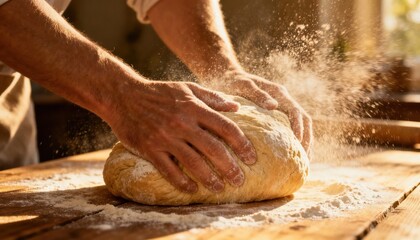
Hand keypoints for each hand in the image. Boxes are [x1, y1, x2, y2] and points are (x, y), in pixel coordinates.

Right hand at [105, 79, 256, 192]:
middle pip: (213, 149)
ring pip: (193, 163)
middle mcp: (182, 123)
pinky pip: (169, 170)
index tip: (252, 158)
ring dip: (209, 178)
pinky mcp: (150, 148)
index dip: (242, 144)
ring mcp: (165, 137)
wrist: (123, 96)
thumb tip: (236, 107)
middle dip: (230, 167)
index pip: (225, 127)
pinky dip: (181, 182)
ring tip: (220, 188)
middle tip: (240, 180)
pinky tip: (192, 189)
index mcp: (194, 108)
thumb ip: (213, 97)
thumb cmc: (159, 92)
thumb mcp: (187, 88)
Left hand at [205, 70, 312, 154]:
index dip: (300, 129)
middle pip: (304, 121)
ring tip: (303, 163)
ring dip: (305, 142)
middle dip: (307, 140)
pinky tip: (292, 157)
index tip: (299, 146)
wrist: (226, 75)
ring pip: (301, 125)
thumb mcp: (243, 85)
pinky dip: (295, 142)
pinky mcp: (276, 114)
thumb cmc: (233, 81)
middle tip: (304, 160)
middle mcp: (283, 99)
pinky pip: (291, 128)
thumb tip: (274, 106)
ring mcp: (281, 107)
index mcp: (278, 93)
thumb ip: (258, 94)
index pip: (296, 113)